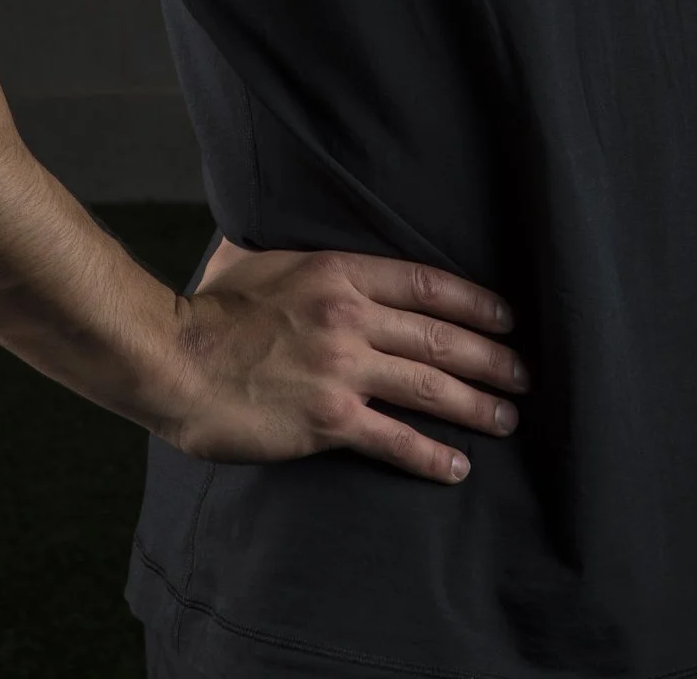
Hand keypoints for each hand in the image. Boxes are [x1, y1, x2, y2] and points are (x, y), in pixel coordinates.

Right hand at [155, 236, 528, 485]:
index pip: (427, 284)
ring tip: (507, 418)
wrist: (173, 358)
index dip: (475, 302)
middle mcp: (350, 317)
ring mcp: (342, 369)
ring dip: (476, 404)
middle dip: (490, 357)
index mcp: (340, 272)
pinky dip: (432, 456)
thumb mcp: (260, 258)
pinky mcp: (328, 420)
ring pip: (429, 385)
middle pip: (440, 335)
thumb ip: (298, 252)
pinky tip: (458, 467)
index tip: (506, 318)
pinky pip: (395, 439)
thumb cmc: (210, 308)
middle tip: (523, 374)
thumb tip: (302, 231)